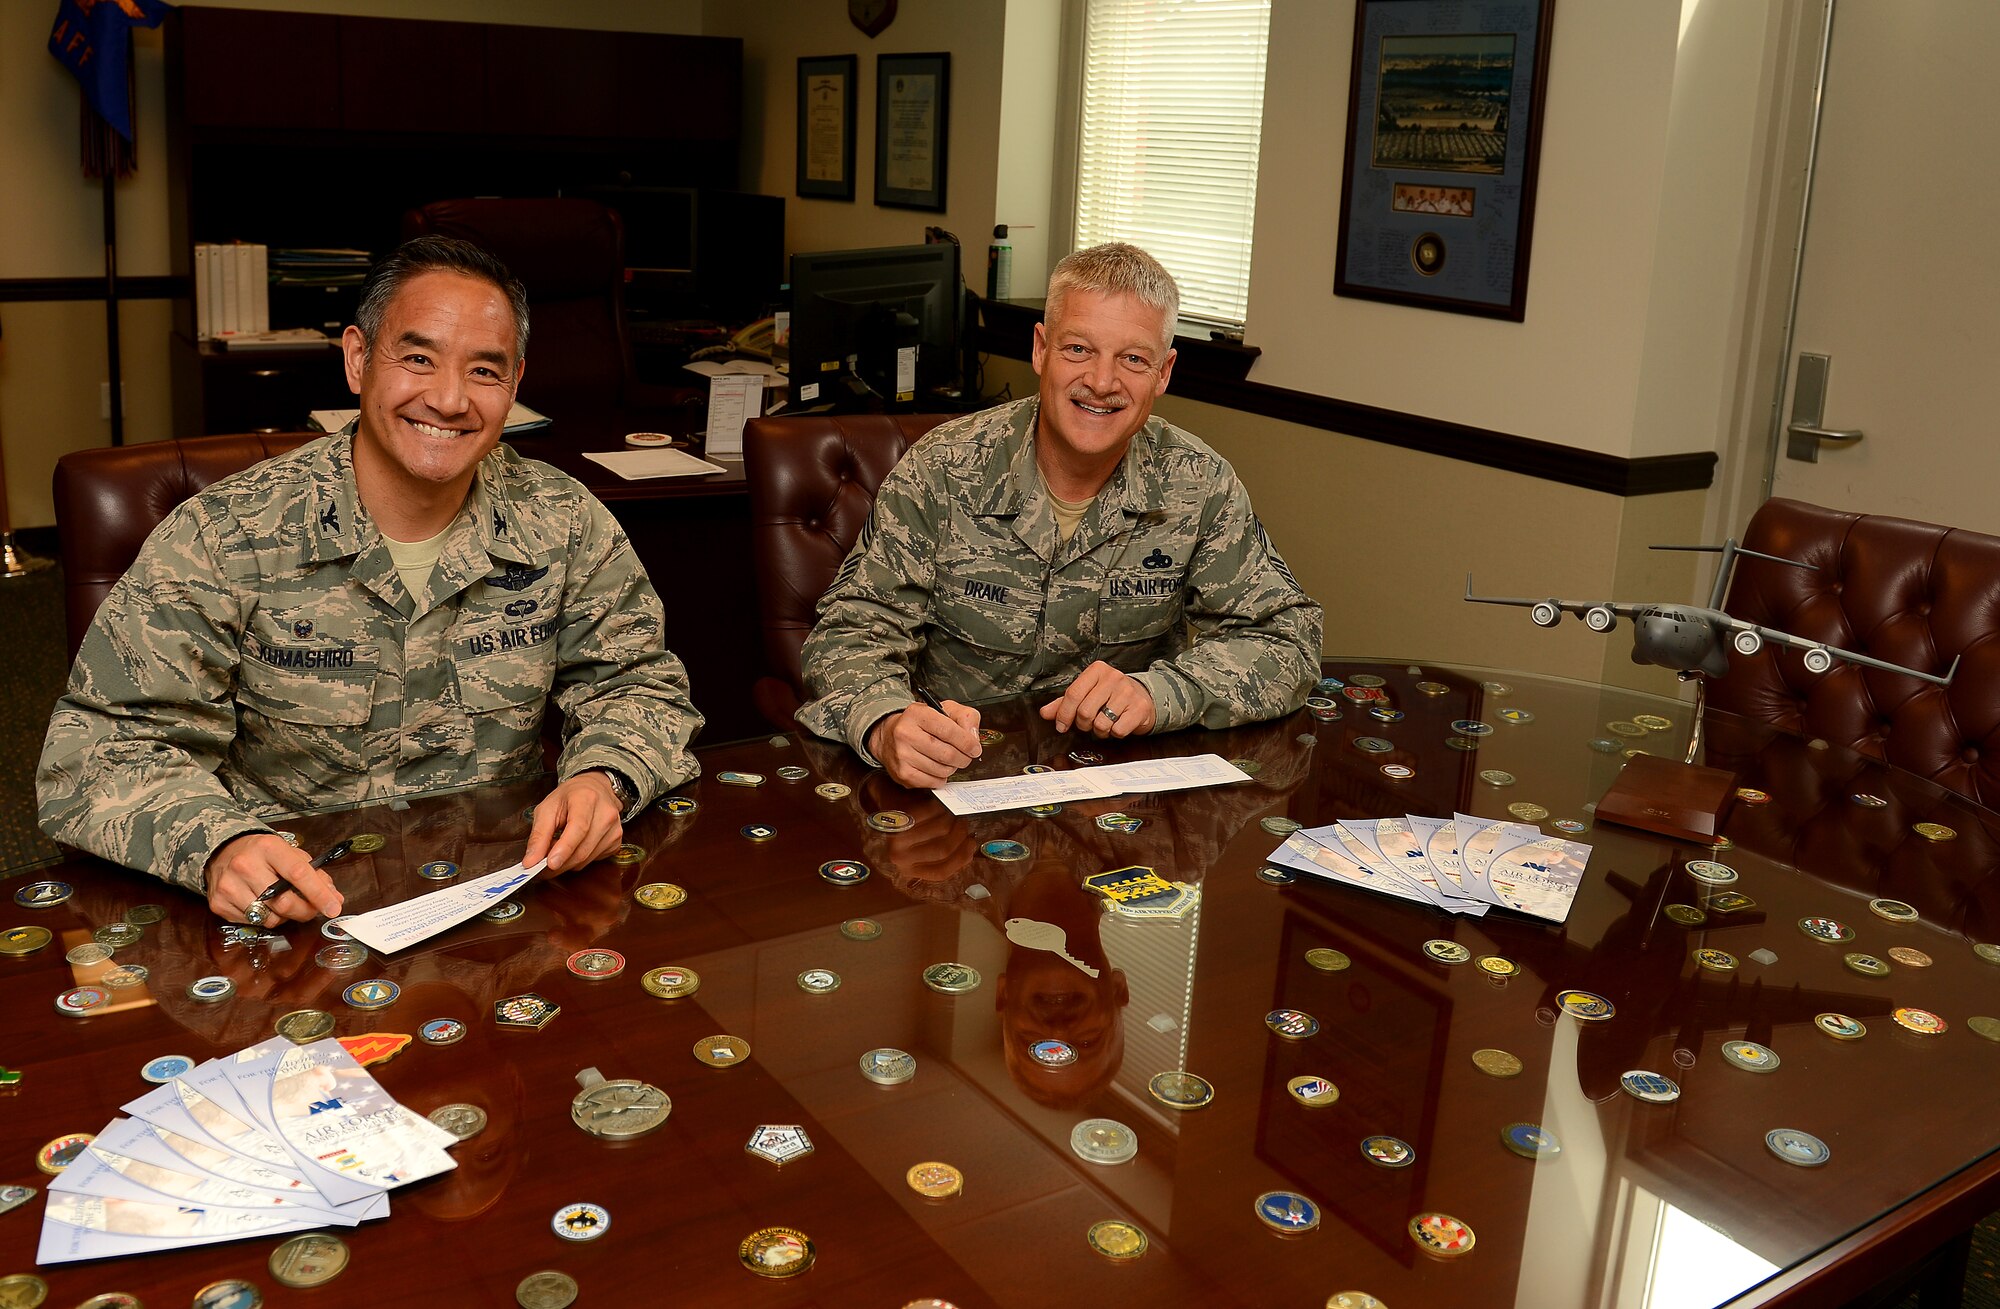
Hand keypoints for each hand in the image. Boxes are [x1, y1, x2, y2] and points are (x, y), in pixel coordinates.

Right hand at [204, 833, 342, 924]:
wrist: (222, 851)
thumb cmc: (262, 853)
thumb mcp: (290, 854)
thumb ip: (315, 875)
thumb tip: (335, 899)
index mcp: (268, 848)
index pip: (298, 873)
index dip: (319, 894)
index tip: (334, 907)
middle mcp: (245, 865)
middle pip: (284, 902)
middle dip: (305, 911)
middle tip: (313, 910)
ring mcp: (229, 886)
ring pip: (269, 918)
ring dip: (285, 917)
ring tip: (284, 903)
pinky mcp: (218, 903)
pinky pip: (252, 923)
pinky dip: (265, 918)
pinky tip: (263, 905)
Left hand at [524, 771, 625, 873]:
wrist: (595, 789)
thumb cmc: (570, 797)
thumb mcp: (547, 808)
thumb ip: (538, 835)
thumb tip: (531, 861)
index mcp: (587, 799)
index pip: (578, 828)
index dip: (564, 848)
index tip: (550, 864)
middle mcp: (606, 814)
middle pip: (582, 850)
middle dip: (559, 863)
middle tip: (540, 867)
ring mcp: (614, 829)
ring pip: (586, 859)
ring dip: (567, 862)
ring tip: (557, 850)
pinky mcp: (617, 841)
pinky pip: (593, 860)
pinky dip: (579, 860)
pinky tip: (574, 848)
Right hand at [867, 700, 982, 788]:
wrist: (889, 736)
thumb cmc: (919, 723)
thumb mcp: (943, 709)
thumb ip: (965, 717)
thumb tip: (973, 737)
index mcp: (917, 714)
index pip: (949, 731)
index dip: (967, 742)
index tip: (975, 748)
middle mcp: (905, 734)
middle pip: (947, 753)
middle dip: (963, 757)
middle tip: (965, 756)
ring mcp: (902, 756)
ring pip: (943, 770)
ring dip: (952, 767)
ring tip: (948, 759)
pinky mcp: (903, 774)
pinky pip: (934, 782)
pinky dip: (941, 777)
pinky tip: (937, 767)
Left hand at [1039, 661, 1154, 737]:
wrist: (1142, 696)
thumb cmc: (1110, 695)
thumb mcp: (1087, 693)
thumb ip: (1064, 703)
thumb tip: (1044, 713)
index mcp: (1097, 670)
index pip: (1073, 694)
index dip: (1064, 714)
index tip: (1061, 726)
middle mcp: (1113, 677)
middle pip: (1085, 711)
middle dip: (1083, 724)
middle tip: (1088, 723)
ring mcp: (1128, 692)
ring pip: (1100, 724)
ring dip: (1099, 731)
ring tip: (1105, 722)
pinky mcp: (1140, 708)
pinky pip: (1117, 730)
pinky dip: (1114, 733)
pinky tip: (1118, 723)